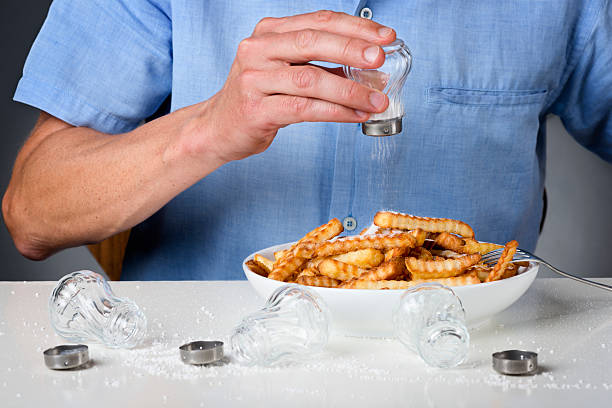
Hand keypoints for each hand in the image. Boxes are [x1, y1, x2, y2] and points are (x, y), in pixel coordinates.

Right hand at [187, 10, 395, 162]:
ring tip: (376, 100)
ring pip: (310, 79)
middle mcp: (258, 50)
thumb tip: (369, 69)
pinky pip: (304, 109)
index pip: (318, 21)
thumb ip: (320, 64)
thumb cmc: (258, 98)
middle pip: (312, 41)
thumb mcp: (285, 71)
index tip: (385, 37)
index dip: (355, 28)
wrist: (218, 127)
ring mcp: (254, 79)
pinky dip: (335, 112)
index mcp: (269, 33)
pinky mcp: (256, 110)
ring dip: (350, 89)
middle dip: (352, 49)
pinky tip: (355, 115)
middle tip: (381, 59)